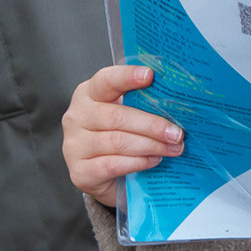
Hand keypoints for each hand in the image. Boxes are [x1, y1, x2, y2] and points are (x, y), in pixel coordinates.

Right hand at [63, 64, 183, 209]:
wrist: (99, 175)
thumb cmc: (115, 136)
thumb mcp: (124, 113)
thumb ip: (141, 102)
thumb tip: (176, 98)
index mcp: (88, 94)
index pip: (106, 80)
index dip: (127, 77)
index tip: (150, 75)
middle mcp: (77, 117)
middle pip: (117, 116)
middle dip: (152, 125)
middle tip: (176, 133)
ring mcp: (74, 145)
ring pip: (117, 142)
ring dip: (150, 145)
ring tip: (172, 148)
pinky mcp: (80, 171)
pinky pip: (113, 165)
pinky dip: (138, 162)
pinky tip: (153, 160)